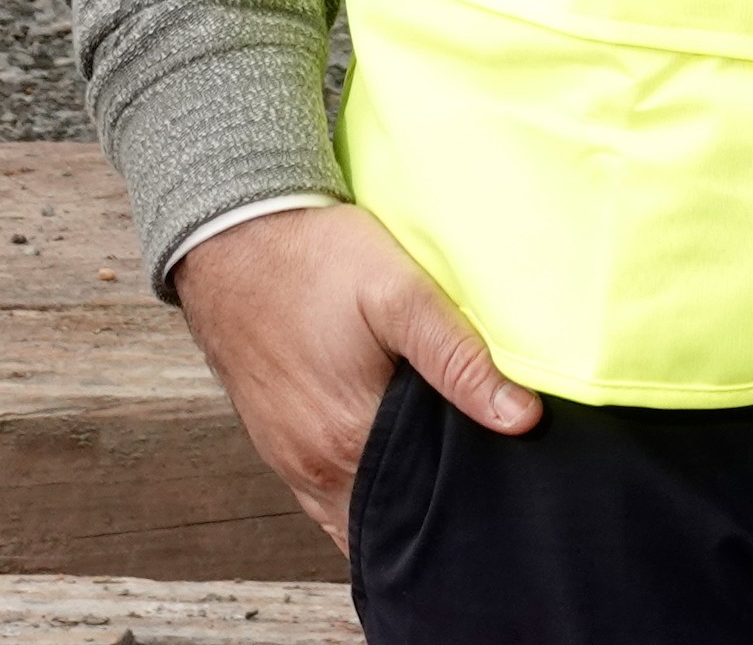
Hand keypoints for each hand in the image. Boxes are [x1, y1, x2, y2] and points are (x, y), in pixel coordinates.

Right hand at [168, 202, 538, 546]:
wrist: (231, 238)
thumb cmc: (312, 259)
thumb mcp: (398, 294)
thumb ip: (458, 358)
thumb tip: (521, 418)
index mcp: (348, 440)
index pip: (426, 504)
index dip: (468, 494)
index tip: (500, 474)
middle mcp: (313, 467)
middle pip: (391, 515)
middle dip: (434, 503)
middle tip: (478, 466)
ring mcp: (289, 460)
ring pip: (356, 509)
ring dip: (396, 494)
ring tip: (437, 458)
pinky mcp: (276, 444)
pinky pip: (327, 491)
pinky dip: (362, 484)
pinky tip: (388, 449)